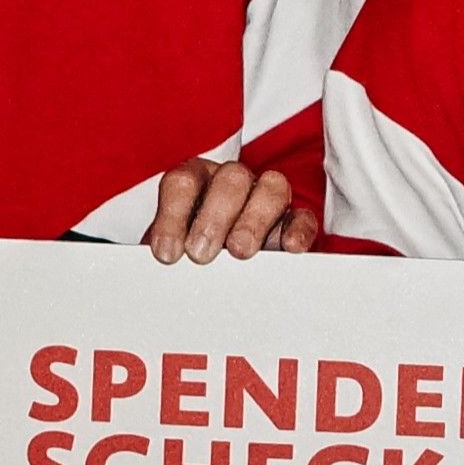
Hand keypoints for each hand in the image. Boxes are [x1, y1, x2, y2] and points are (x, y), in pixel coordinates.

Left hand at [140, 156, 312, 263]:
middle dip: (214, 217)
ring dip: (254, 219)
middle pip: (230, 179)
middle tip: (200, 254)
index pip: (182, 183)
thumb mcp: (171, 256)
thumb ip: (167, 253)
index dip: (172, 215)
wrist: (215, 285)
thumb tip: (160, 267)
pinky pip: (303, 217)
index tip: (167, 253)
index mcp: (194, 183)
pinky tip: (289, 249)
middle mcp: (231, 183)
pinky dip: (298, 230)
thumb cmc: (188, 263)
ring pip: (271, 187)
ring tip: (240, 252)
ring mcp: (266, 199)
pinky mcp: (294, 223)